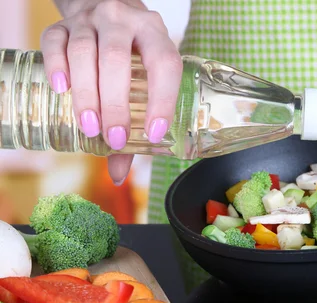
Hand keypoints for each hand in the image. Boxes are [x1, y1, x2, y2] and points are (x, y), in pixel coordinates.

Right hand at [42, 0, 182, 183]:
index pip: (164, 64)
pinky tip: (61, 89)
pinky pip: (54, 41)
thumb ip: (135, 122)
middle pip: (116, 59)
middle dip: (115, 103)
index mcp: (155, 33)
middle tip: (113, 138)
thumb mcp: (144, 76)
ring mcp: (90, 19)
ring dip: (86, 93)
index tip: (155, 133)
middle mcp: (123, 20)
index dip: (162, 99)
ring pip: (84, 52)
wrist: (102, 5)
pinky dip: (56, 66)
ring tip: (89, 126)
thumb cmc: (131, 51)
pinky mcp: (61, 23)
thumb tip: (118, 175)